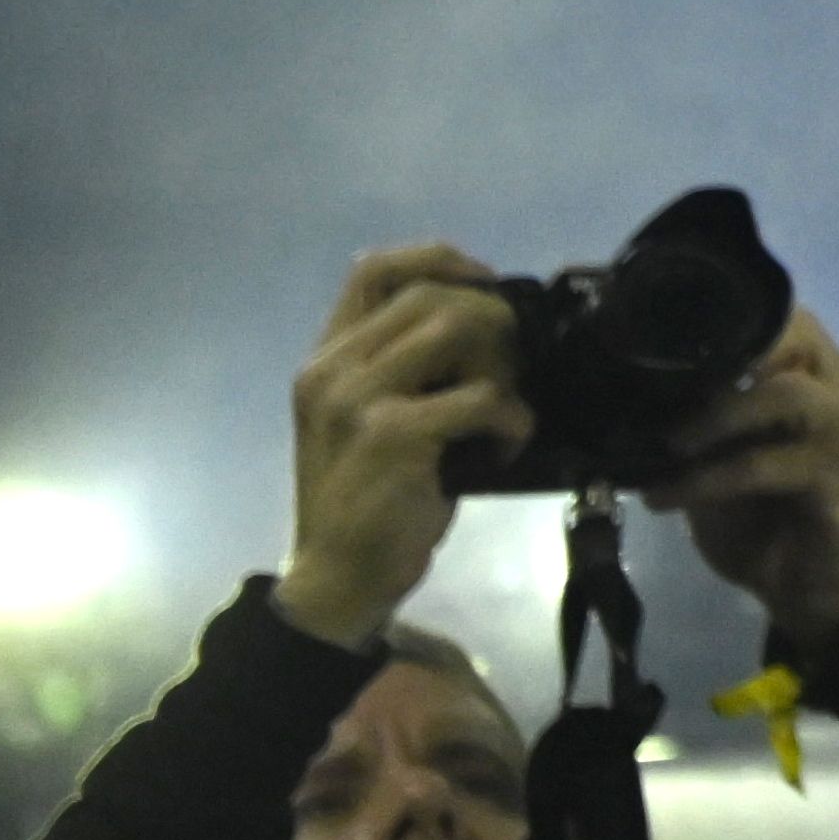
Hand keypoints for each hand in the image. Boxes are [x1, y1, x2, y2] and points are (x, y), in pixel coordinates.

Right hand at [279, 248, 522, 648]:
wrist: (337, 580)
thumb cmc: (366, 500)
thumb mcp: (366, 420)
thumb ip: (399, 367)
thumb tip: (485, 321)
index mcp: (325, 359)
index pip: (373, 267)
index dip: (440, 259)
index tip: (486, 284)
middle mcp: (332, 369)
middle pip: (429, 294)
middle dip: (490, 318)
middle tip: (513, 367)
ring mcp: (357, 400)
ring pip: (454, 329)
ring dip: (501, 363)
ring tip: (507, 404)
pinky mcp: (391, 436)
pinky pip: (479, 398)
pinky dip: (511, 417)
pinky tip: (509, 444)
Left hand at [644, 311, 838, 650]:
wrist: (814, 592)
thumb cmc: (766, 522)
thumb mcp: (717, 465)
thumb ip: (693, 427)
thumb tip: (623, 399)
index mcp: (812, 376)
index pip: (780, 316)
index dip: (724, 313)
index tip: (655, 333)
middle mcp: (838, 390)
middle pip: (795, 334)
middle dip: (726, 353)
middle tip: (664, 384)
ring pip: (787, 394)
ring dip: (718, 414)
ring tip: (666, 441)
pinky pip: (768, 466)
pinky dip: (710, 478)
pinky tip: (665, 496)